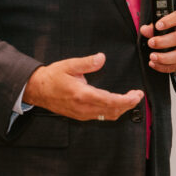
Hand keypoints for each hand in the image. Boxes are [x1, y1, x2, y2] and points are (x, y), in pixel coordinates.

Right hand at [23, 52, 143, 121]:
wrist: (37, 90)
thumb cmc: (52, 77)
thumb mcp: (69, 65)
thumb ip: (87, 62)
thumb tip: (102, 58)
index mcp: (82, 95)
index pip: (111, 101)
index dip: (127, 100)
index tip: (137, 94)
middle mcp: (84, 108)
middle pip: (113, 111)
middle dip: (128, 105)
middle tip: (138, 95)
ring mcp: (82, 114)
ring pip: (108, 116)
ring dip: (121, 109)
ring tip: (131, 99)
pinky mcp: (80, 116)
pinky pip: (101, 117)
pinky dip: (112, 111)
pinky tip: (116, 104)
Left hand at [140, 10, 175, 72]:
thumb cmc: (174, 28)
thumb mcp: (165, 23)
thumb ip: (153, 26)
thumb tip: (145, 30)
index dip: (168, 22)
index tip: (158, 26)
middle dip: (164, 42)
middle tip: (151, 43)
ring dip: (165, 58)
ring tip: (153, 57)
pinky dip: (164, 67)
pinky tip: (154, 63)